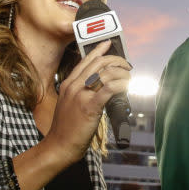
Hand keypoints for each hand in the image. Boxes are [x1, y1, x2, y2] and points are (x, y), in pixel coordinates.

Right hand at [45, 40, 131, 162]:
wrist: (59, 145)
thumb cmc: (65, 128)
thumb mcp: (68, 104)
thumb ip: (79, 92)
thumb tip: (98, 86)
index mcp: (68, 84)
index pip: (85, 60)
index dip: (99, 50)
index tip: (108, 43)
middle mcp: (74, 86)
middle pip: (98, 63)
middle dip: (116, 60)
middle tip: (127, 65)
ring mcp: (81, 95)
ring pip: (105, 73)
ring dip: (122, 73)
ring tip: (129, 77)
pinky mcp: (89, 106)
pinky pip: (109, 88)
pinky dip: (121, 84)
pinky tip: (127, 86)